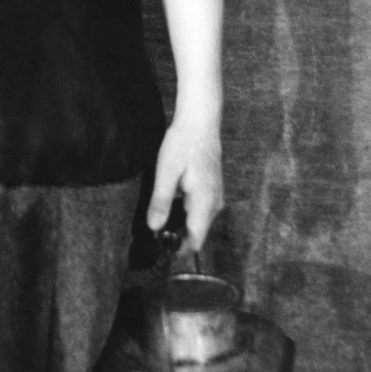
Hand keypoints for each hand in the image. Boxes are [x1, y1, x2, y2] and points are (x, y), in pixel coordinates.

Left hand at [146, 105, 223, 251]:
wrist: (200, 122)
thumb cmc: (183, 144)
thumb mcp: (166, 173)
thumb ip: (161, 202)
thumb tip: (154, 228)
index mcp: (204, 202)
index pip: (196, 240)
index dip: (180, 250)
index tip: (161, 249)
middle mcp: (214, 203)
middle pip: (197, 233)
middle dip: (178, 237)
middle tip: (155, 232)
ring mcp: (216, 196)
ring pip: (199, 222)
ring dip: (181, 224)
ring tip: (160, 216)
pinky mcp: (213, 189)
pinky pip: (200, 210)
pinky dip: (186, 213)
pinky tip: (172, 202)